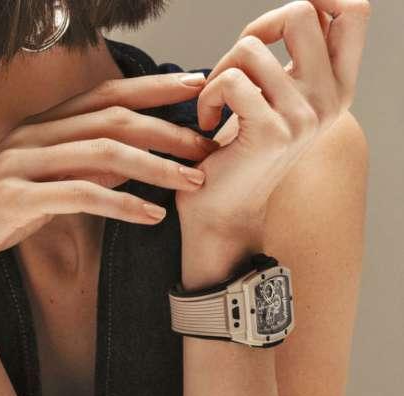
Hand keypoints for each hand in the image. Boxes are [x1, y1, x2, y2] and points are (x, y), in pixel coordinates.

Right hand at [0, 72, 218, 303]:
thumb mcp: (46, 185)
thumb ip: (84, 167)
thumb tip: (133, 160)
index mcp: (40, 125)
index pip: (104, 94)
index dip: (151, 87)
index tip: (194, 84)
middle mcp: (32, 135)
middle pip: (112, 119)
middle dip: (167, 129)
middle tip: (209, 144)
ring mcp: (20, 164)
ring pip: (102, 153)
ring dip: (155, 166)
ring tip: (193, 182)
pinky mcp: (14, 198)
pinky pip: (80, 195)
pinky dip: (122, 204)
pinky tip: (151, 216)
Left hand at [175, 0, 370, 239]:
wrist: (224, 210)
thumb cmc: (241, 151)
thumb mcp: (277, 99)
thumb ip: (293, 59)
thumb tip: (297, 8)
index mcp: (338, 87)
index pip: (353, 12)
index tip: (276, 28)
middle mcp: (330, 99)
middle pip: (301, 12)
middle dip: (256, 28)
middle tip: (237, 66)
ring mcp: (304, 115)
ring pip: (250, 47)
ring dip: (219, 72)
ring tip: (215, 103)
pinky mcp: (272, 131)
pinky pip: (230, 80)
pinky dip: (207, 96)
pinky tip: (208, 123)